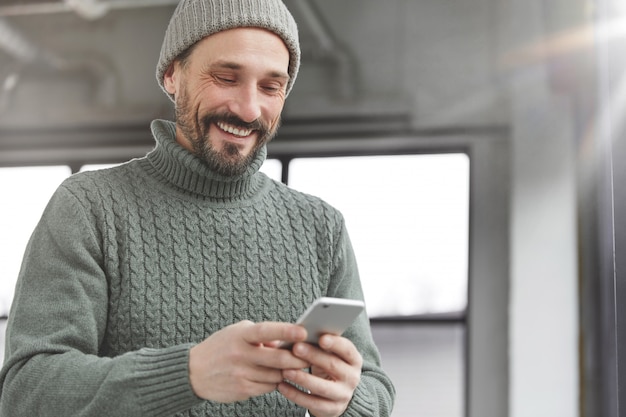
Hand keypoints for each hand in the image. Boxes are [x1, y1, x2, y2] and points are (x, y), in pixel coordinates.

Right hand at [188, 320, 308, 402]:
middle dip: (297, 358)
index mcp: (240, 336)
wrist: (194, 372)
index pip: (266, 331)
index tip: (302, 332)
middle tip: (308, 356)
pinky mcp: (242, 390)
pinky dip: (275, 381)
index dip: (285, 331)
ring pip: (277, 375)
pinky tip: (272, 375)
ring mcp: (241, 374)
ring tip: (289, 366)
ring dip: (287, 371)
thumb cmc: (220, 348)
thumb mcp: (237, 332)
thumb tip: (284, 341)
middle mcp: (240, 355)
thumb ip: (261, 335)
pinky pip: (269, 387)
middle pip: (278, 359)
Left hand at [278, 334, 362, 416]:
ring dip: (302, 378)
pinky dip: (295, 394)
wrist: (335, 395)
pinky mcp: (332, 409)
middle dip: (313, 356)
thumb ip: (320, 344)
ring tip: (285, 370)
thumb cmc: (327, 366)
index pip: (347, 349)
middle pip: (333, 365)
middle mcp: (352, 377)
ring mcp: (343, 395)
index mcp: (353, 360)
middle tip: (295, 348)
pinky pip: (312, 403)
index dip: (335, 343)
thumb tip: (300, 332)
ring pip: (322, 387)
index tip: (320, 338)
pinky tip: (281, 386)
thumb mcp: (329, 354)